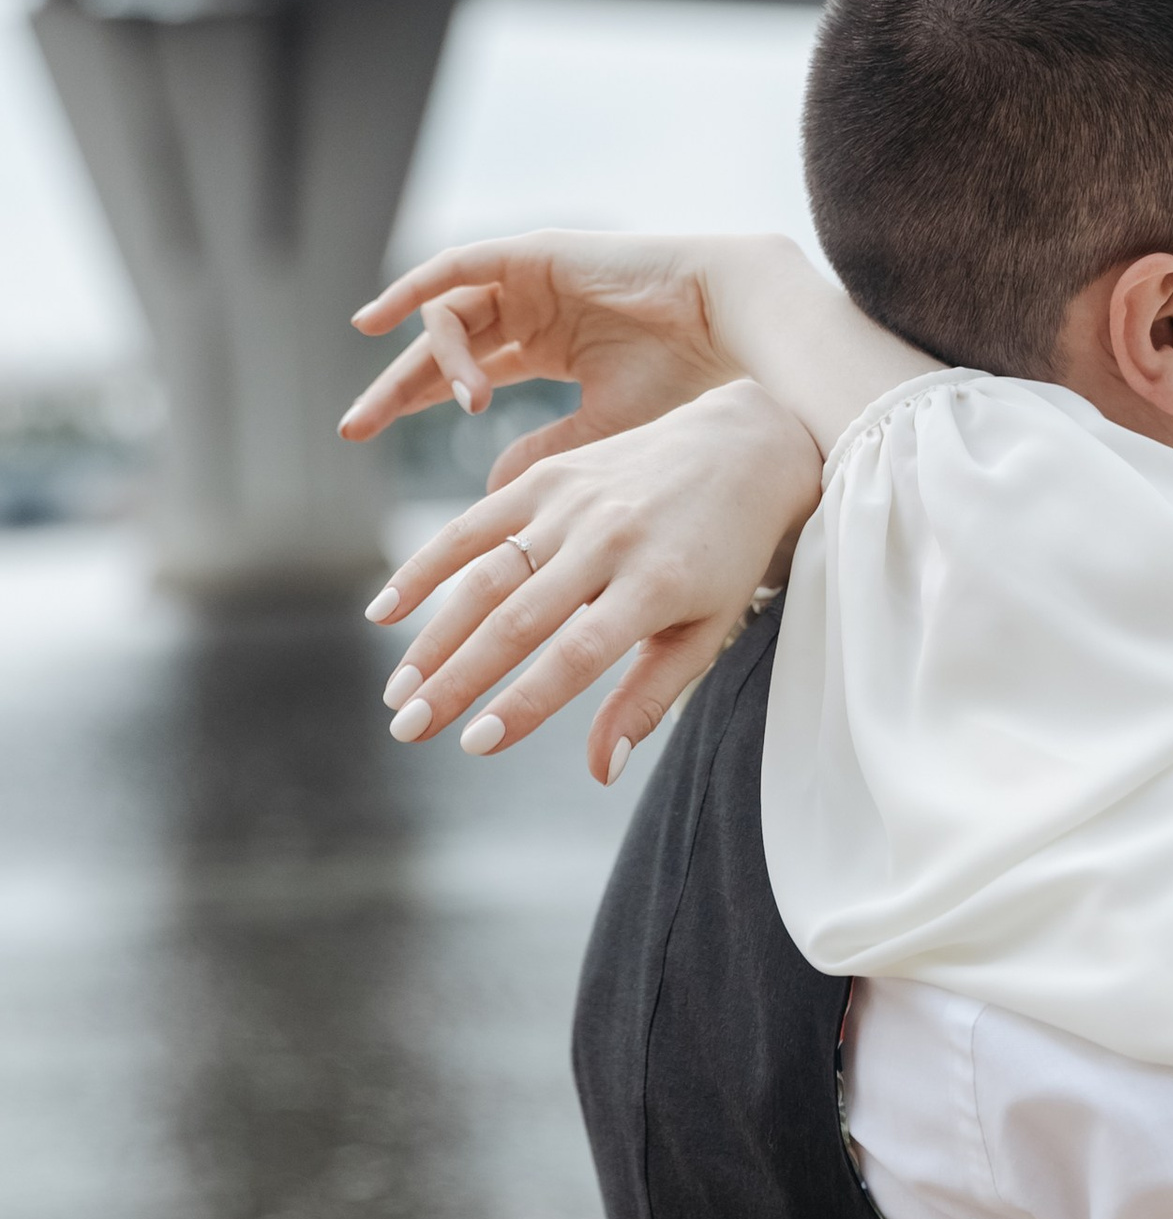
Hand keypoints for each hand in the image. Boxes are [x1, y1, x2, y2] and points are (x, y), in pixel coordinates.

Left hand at [341, 232, 759, 484]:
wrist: (727, 325)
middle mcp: (534, 309)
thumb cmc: (687, 377)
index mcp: (553, 346)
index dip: (416, 401)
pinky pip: (457, 267)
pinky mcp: (535, 254)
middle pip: (443, 346)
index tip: (365, 438)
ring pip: (451, 316)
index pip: (467, 371)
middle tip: (354, 429)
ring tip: (467, 401)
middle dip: (396, 388)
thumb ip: (547, 454)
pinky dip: (412, 288)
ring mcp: (532, 279)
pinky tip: (375, 321)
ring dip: (438, 362)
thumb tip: (490, 489)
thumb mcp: (604, 428)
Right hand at [365, 382, 824, 781]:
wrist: (741, 448)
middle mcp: (609, 539)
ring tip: (398, 693)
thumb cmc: (725, 556)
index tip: (477, 743)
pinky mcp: (547, 475)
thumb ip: (649, 698)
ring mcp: (573, 503)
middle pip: (518, 620)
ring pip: (486, 577)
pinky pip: (474, 524)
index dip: (525, 701)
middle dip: (457, 680)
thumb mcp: (708, 630)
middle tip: (409, 729)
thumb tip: (600, 770)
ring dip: (434, 637)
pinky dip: (425, 566)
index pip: (577, 654)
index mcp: (656, 583)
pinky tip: (386, 610)